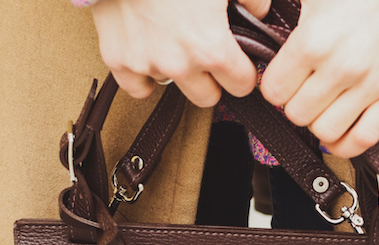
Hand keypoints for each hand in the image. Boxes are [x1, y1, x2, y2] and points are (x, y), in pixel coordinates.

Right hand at [91, 0, 271, 106]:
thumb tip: (260, 13)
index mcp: (212, 49)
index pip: (242, 85)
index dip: (243, 71)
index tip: (238, 61)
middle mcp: (180, 65)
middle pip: (208, 97)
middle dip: (211, 79)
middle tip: (204, 52)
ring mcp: (147, 65)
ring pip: (172, 88)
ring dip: (176, 71)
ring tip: (173, 39)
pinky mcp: (118, 60)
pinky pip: (138, 87)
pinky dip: (144, 75)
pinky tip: (150, 53)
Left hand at [259, 0, 378, 157]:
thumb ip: (288, 17)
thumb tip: (263, 30)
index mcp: (313, 40)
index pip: (273, 91)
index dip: (274, 86)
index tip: (282, 79)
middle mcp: (339, 67)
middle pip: (297, 114)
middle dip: (295, 103)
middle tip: (304, 90)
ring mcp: (369, 85)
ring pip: (325, 132)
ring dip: (319, 122)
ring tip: (324, 106)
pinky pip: (363, 139)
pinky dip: (346, 144)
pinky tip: (340, 133)